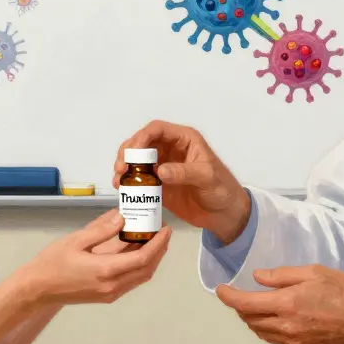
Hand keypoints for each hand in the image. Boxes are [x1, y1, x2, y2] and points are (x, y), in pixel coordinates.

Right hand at [13, 209, 170, 306]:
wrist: (38, 289)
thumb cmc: (52, 263)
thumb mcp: (76, 240)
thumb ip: (102, 230)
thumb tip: (123, 218)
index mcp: (106, 270)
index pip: (143, 258)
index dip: (158, 244)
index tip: (165, 229)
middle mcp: (112, 285)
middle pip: (147, 270)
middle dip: (160, 251)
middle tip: (163, 232)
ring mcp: (110, 293)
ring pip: (140, 277)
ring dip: (152, 260)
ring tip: (153, 240)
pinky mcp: (106, 296)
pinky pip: (131, 281)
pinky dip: (139, 267)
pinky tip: (136, 252)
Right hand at [113, 120, 250, 242]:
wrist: (225, 214)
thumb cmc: (222, 189)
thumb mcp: (206, 177)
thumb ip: (184, 172)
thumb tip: (160, 171)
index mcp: (184, 140)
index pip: (157, 129)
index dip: (141, 137)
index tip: (131, 152)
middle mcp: (171, 149)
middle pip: (142, 143)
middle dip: (128, 152)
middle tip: (120, 168)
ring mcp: (163, 167)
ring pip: (137, 160)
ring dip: (125, 167)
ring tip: (118, 180)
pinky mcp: (159, 184)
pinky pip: (140, 179)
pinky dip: (129, 182)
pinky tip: (123, 189)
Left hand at [215, 265, 343, 343]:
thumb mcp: (313, 272)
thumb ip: (281, 276)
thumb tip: (258, 278)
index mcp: (287, 304)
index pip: (245, 304)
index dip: (228, 297)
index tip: (220, 290)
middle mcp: (286, 326)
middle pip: (250, 320)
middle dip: (241, 307)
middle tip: (242, 294)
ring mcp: (293, 342)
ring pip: (261, 332)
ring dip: (253, 319)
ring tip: (257, 306)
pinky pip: (276, 340)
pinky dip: (269, 329)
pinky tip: (277, 319)